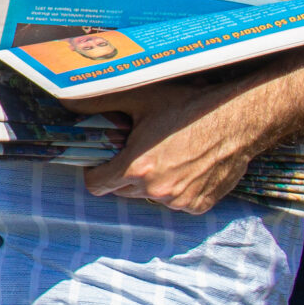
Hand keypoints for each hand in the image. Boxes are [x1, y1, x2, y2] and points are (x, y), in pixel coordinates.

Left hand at [80, 81, 262, 214]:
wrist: (237, 120)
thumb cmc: (188, 106)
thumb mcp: (141, 99)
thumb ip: (100, 102)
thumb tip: (66, 99)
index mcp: (136, 168)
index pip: (97, 184)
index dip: (96, 172)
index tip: (102, 161)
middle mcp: (155, 190)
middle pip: (123, 191)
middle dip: (125, 174)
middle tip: (140, 151)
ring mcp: (178, 201)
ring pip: (150, 197)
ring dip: (152, 182)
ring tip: (168, 155)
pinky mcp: (198, 206)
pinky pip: (177, 202)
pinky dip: (178, 189)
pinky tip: (188, 166)